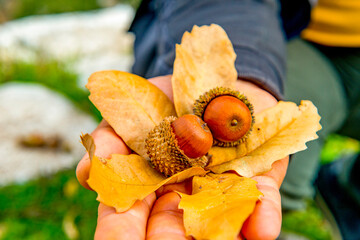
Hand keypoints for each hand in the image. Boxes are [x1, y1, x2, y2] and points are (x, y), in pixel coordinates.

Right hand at [76, 75, 288, 239]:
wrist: (209, 80)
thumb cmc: (163, 100)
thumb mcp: (130, 113)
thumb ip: (109, 140)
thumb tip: (88, 172)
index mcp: (150, 186)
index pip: (130, 219)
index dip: (122, 232)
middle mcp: (184, 196)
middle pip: (173, 228)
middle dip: (167, 238)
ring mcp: (221, 189)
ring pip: (218, 222)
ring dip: (216, 235)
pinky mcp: (256, 177)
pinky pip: (261, 199)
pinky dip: (262, 213)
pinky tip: (261, 231)